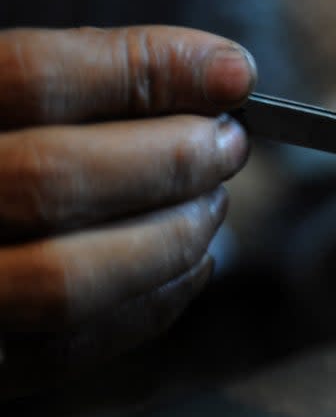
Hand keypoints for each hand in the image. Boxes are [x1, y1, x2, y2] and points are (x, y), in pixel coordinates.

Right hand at [0, 26, 255, 397]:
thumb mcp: (2, 104)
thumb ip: (82, 84)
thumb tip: (223, 74)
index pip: (34, 76)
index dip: (146, 70)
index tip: (232, 74)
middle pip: (56, 176)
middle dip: (172, 158)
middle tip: (227, 145)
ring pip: (69, 277)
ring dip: (170, 236)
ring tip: (210, 204)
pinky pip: (73, 347)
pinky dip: (153, 302)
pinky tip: (189, 264)